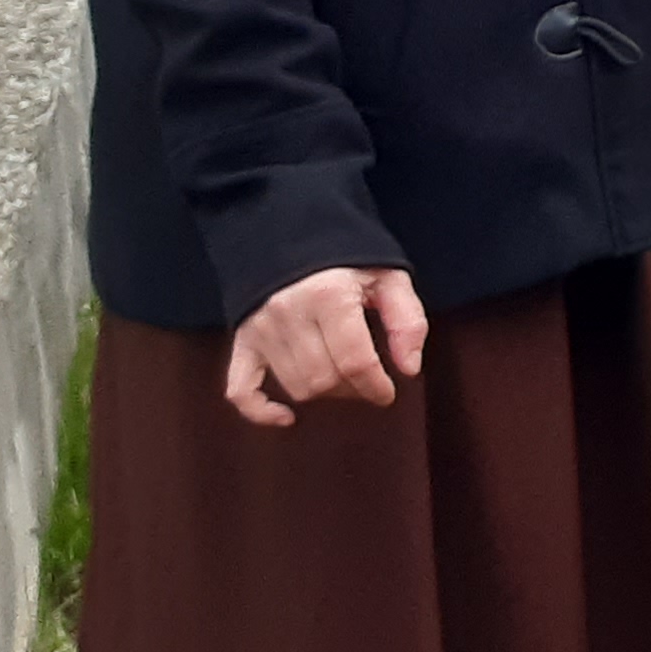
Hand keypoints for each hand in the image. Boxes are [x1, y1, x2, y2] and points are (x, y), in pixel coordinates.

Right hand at [225, 265, 426, 427]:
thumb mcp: (389, 276)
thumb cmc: (349, 258)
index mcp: (328, 296)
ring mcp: (261, 329)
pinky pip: (241, 389)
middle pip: (325, 379)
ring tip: (343, 378)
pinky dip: (261, 411)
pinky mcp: (242, 340)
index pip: (354, 362)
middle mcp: (289, 313)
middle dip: (354, 389)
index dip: (376, 386)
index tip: (388, 392)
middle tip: (368, 380)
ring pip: (295, 386)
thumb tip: (409, 369)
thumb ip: (407, 320)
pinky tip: (287, 418)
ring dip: (325, 393)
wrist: (292, 233)